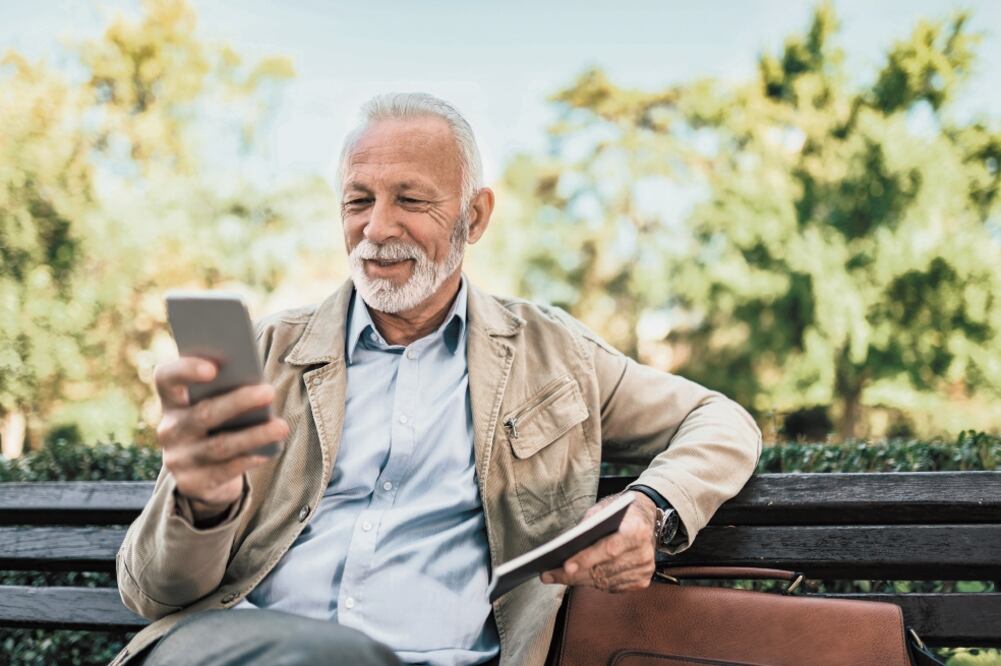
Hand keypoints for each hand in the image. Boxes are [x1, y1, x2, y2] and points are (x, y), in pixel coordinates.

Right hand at [154, 357, 288, 519]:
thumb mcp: (216, 405)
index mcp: (172, 401)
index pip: (166, 378)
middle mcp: (170, 429)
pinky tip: (267, 452)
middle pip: (203, 413)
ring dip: (254, 435)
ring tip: (281, 426)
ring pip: (220, 445)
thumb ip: (227, 390)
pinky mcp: (192, 483)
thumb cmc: (219, 426)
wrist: (205, 476)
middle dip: (239, 401)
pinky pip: (224, 471)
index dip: (186, 370)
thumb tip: (257, 383)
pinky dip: (248, 460)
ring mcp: (178, 459)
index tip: (213, 368)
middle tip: (269, 391)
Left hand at [539, 491, 657, 592]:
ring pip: (605, 582)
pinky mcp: (642, 581)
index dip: (587, 559)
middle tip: (548, 575)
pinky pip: (611, 587)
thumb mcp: (605, 508)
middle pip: (604, 570)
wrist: (646, 518)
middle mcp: (644, 553)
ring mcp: (644, 570)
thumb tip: (567, 543)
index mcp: (637, 530)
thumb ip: (589, 522)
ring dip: (579, 580)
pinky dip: (593, 583)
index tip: (565, 566)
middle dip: (573, 574)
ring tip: (556, 576)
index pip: (609, 549)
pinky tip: (577, 578)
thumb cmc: (621, 513)